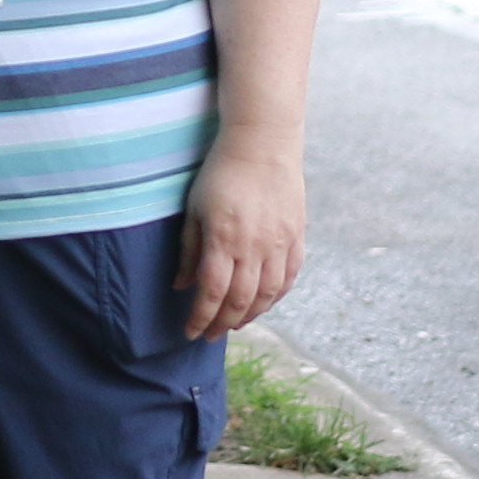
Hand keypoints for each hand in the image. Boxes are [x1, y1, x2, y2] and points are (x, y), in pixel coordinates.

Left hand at [174, 132, 303, 341]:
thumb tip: (182, 286)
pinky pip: (289, 277)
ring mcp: (279, 243)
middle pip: (240, 301)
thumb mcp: (195, 209)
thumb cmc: (221, 172)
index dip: (200, 318)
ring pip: (268, 295)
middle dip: (223, 323)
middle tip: (211, 335)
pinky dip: (276, 296)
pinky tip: (264, 302)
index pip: (211, 293)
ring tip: (236, 323)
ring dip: (251, 315)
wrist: (263, 142)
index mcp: (224, 239)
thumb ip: (189, 250)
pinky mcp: (296, 236)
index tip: (191, 332)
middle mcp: (254, 247)